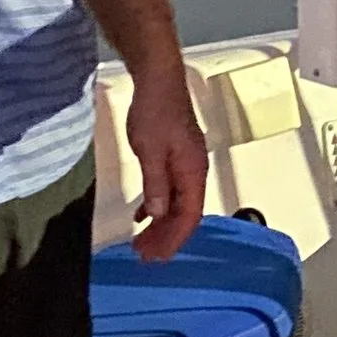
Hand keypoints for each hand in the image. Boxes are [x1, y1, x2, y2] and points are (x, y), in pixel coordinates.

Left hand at [124, 67, 208, 262]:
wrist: (158, 79)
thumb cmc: (155, 111)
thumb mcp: (150, 150)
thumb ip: (155, 184)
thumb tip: (159, 215)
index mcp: (193, 171)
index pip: (189, 216)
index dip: (173, 239)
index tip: (156, 257)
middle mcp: (194, 171)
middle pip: (185, 213)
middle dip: (166, 237)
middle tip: (143, 255)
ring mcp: (185, 164)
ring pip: (177, 203)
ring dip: (161, 224)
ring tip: (141, 242)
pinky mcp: (175, 156)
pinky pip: (169, 190)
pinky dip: (157, 205)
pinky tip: (142, 215)